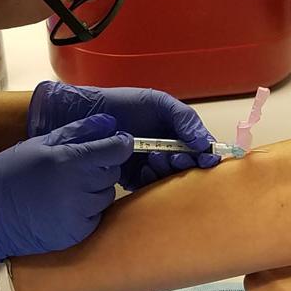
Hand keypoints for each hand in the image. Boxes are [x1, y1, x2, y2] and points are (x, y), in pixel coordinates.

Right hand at [0, 114, 130, 261]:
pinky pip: (95, 216)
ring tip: (65, 189)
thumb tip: (108, 123)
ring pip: (105, 195)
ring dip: (93, 190)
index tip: (116, 143)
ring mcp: (79, 213)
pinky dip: (85, 211)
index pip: (116, 150)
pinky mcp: (77, 233)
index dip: (119, 144)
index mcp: (69, 160)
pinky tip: (62, 207)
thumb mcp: (38, 144)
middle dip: (101, 167)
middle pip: (112, 173)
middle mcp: (79, 188)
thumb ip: (77, 132)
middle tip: (75, 168)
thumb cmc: (8, 174)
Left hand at [27, 81, 218, 189]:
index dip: (206, 156)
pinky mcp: (132, 178)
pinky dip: (150, 182)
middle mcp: (165, 150)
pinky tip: (142, 173)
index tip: (206, 160)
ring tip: (153, 160)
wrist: (84, 117)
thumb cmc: (120, 105)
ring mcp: (149, 165)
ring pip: (170, 179)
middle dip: (185, 164)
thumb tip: (203, 142)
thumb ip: (183, 117)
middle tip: (174, 158)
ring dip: (167, 173)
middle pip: (187, 166)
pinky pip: (149, 187)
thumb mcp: (157, 102)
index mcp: (175, 132)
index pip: (199, 149)